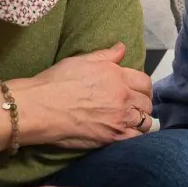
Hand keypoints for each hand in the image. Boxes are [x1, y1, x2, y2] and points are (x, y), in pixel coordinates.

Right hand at [16, 44, 155, 148]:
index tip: (138, 91)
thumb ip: (106, 55)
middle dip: (143, 104)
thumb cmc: (56, 82)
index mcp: (117, 76)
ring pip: (145, 121)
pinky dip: (135, 136)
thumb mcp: (81, 60)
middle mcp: (123, 96)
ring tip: (132, 122)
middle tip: (135, 107)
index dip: (143, 87)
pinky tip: (127, 134)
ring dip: (141, 121)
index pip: (144, 81)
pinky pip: (135, 138)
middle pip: (147, 102)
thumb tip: (122, 48)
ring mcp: (119, 118)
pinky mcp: (112, 137)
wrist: (41, 107)